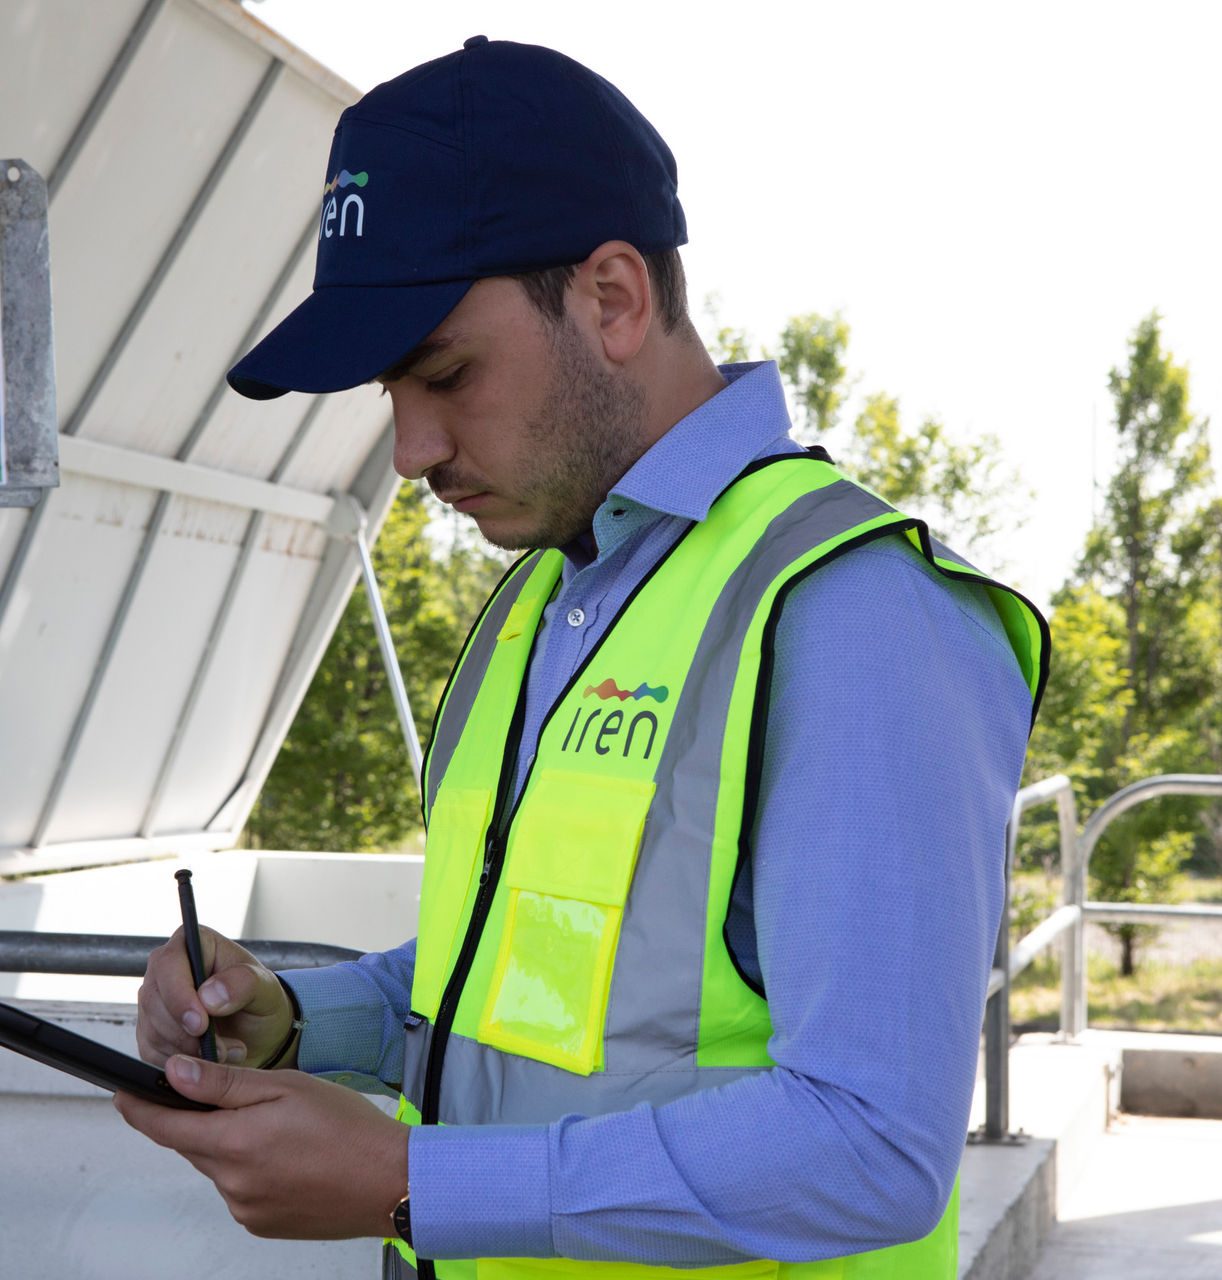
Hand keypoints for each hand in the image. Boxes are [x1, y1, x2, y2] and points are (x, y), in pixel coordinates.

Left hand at [113, 1056, 405, 1238]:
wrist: (389, 1180)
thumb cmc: (348, 1128)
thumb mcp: (287, 1086)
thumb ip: (226, 1082)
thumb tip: (175, 1074)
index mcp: (234, 1143)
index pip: (165, 1127)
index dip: (139, 1109)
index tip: (124, 1094)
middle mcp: (232, 1182)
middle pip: (195, 1144)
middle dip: (205, 1119)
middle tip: (244, 1098)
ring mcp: (246, 1208)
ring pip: (220, 1165)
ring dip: (234, 1144)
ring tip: (284, 1128)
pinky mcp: (262, 1224)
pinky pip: (241, 1189)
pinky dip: (252, 1168)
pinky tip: (289, 1155)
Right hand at [137, 927, 294, 1068]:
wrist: (257, 1033)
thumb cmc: (260, 1001)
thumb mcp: (265, 988)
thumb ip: (243, 983)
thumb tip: (209, 995)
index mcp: (194, 944)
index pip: (169, 964)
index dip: (179, 995)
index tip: (200, 1024)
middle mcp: (167, 969)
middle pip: (154, 1000)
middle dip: (186, 1032)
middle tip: (220, 1047)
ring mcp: (155, 1001)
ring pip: (152, 1029)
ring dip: (188, 1050)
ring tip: (225, 1050)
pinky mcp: (150, 1032)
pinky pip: (152, 1052)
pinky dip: (181, 1061)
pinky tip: (207, 1058)